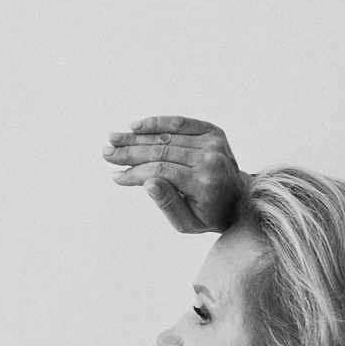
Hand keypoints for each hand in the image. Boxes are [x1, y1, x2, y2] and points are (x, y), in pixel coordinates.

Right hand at [103, 115, 245, 232]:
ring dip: (137, 137)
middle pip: (161, 151)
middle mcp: (211, 159)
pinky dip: (157, 123)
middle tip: (106, 153)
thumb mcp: (187, 222)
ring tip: (113, 139)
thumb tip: (147, 182)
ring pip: (167, 137)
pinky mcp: (213, 132)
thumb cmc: (208, 215)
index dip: (135, 173)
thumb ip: (168, 204)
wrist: (238, 199)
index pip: (161, 172)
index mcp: (205, 183)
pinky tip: (135, 126)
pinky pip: (180, 123)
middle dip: (130, 152)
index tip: (115, 175)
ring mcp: (213, 142)